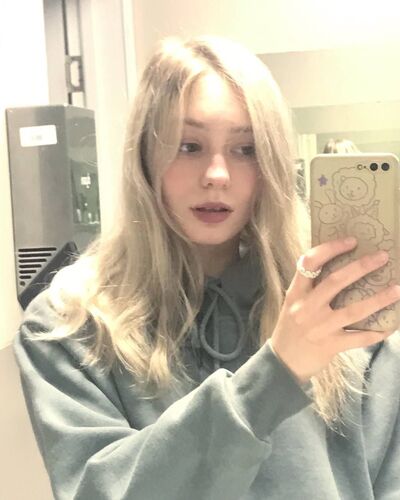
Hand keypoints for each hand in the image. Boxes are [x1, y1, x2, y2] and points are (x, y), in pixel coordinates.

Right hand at [270, 237, 399, 382]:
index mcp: (296, 293)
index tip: (351, 241)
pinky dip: (377, 332)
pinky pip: (359, 338)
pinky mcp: (330, 346)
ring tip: (397, 288)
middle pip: (335, 281)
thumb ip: (310, 287)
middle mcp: (306, 308)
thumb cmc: (290, 328)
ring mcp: (319, 328)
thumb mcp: (293, 303)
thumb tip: (341, 267)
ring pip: (353, 310)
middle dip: (361, 267)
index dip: (330, 249)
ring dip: (378, 299)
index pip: (309, 263)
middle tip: (382, 256)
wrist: (282, 361)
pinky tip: (391, 325)